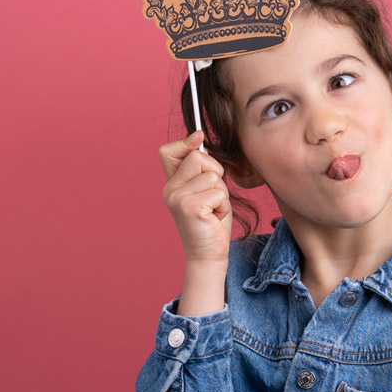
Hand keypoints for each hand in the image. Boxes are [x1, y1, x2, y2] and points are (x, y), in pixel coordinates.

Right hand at [159, 131, 232, 265]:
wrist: (208, 255)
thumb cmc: (212, 223)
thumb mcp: (207, 190)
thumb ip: (203, 169)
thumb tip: (200, 136)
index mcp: (171, 184)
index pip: (168, 151)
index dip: (185, 143)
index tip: (199, 138)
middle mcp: (169, 189)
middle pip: (199, 157)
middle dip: (216, 174)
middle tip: (213, 198)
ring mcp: (177, 197)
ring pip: (212, 175)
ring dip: (222, 193)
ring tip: (214, 209)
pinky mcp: (189, 206)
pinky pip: (218, 191)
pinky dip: (223, 204)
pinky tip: (215, 217)